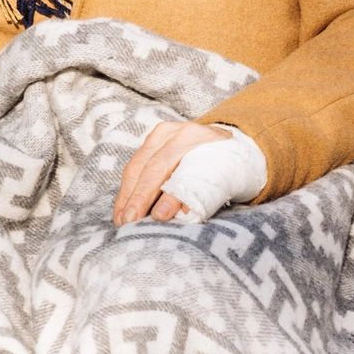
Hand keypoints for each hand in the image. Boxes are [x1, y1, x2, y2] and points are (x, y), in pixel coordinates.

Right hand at [112, 121, 229, 225]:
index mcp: (189, 136)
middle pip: (143, 166)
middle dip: (133, 197)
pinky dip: (129, 190)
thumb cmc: (230, 165)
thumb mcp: (221, 178)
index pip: (161, 166)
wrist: (232, 142)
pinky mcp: (151, 143)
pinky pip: (135, 167)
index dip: (149, 193)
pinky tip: (124, 208)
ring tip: (121, 219)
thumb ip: (195, 194)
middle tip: (126, 222)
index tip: (147, 217)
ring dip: (126, 196)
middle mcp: (169, 132)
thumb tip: (165, 215)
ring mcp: (158, 135)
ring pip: (134, 167)